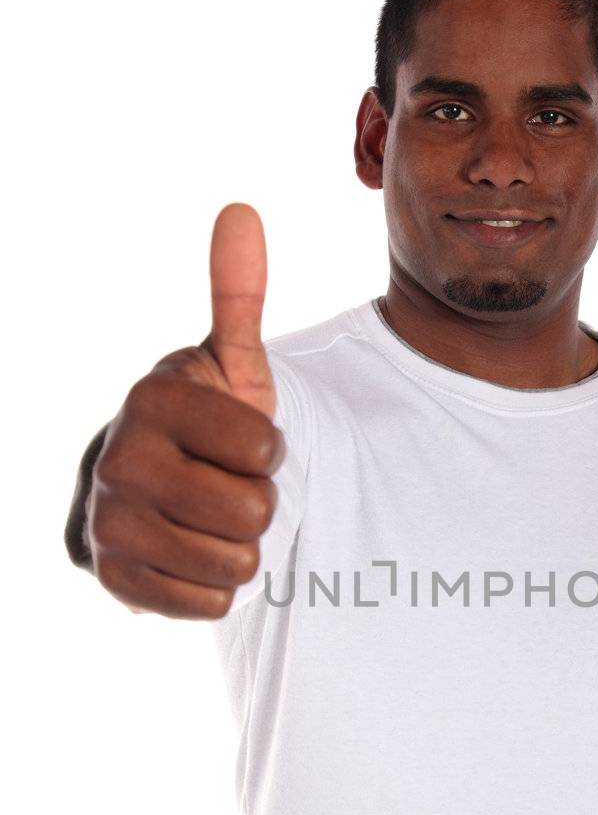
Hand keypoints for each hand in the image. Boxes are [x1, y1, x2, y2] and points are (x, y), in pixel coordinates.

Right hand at [87, 202, 285, 618]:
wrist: (161, 494)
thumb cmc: (210, 424)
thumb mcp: (230, 363)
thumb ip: (239, 296)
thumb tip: (241, 212)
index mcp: (152, 397)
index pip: (263, 447)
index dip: (270, 449)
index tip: (245, 440)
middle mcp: (119, 457)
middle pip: (252, 509)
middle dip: (259, 503)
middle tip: (227, 484)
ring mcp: (110, 522)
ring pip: (234, 562)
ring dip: (240, 547)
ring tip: (211, 519)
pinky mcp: (115, 580)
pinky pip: (208, 602)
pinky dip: (215, 587)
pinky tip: (193, 555)